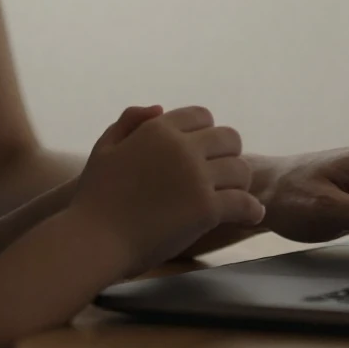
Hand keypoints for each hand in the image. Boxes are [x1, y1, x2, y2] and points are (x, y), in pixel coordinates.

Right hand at [71, 105, 265, 275]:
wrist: (93, 240)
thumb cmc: (94, 197)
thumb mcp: (105, 147)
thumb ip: (130, 121)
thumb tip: (159, 107)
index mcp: (160, 129)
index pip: (202, 116)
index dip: (206, 130)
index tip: (205, 148)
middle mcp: (183, 147)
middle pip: (228, 138)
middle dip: (228, 152)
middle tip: (222, 171)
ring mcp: (197, 177)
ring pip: (240, 169)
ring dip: (240, 181)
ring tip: (235, 193)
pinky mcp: (206, 208)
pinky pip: (243, 203)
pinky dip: (252, 210)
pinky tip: (254, 216)